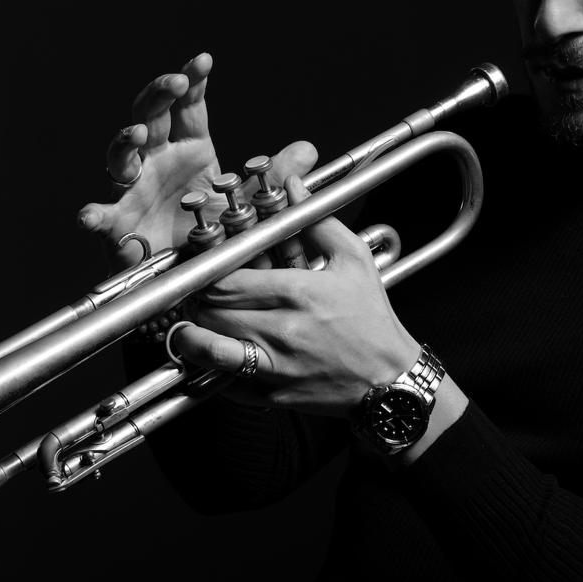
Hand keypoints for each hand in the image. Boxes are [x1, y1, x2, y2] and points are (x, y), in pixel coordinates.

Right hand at [75, 52, 314, 268]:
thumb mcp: (249, 202)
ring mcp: (134, 189)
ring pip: (120, 157)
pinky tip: (90, 216)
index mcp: (188, 149)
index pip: (187, 107)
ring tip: (139, 133)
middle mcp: (157, 162)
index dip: (191, 82)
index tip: (203, 61)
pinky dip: (94, 216)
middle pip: (149, 116)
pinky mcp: (119, 224)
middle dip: (159, 96)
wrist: (195, 275)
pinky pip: (103, 218)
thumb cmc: (214, 231)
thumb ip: (274, 177)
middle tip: (174, 83)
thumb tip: (307, 150)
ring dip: (126, 141)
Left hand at [170, 178, 422, 418]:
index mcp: (297, 292)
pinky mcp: (273, 395)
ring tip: (192, 326)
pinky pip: (226, 384)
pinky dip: (214, 370)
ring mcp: (275, 366)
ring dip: (193, 336)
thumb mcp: (354, 260)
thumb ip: (317, 221)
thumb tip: (293, 186)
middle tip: (199, 294)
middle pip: (211, 311)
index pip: (225, 279)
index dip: (206, 272)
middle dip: (198, 300)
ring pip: (209, 350)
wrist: (390, 379)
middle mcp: (281, 330)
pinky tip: (218, 357)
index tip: (205, 268)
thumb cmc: (372, 320)